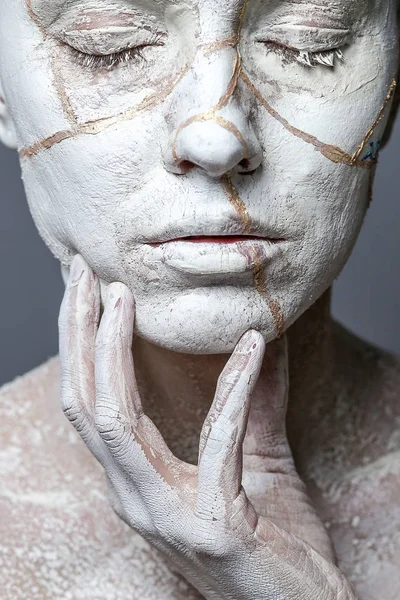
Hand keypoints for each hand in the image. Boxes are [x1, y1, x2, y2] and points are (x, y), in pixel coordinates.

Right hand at [59, 255, 356, 599]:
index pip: (92, 403)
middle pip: (86, 404)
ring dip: (115, 352)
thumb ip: (249, 403)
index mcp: (139, 481)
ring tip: (125, 298)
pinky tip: (251, 345)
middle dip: (77, 334)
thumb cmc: (277, 542)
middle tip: (85, 274)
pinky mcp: (215, 527)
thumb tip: (252, 338)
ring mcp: (167, 515)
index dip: (81, 345)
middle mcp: (137, 498)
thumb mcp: (259, 460)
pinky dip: (232, 388)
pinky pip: (217, 442)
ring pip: (116, 421)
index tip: (88, 289)